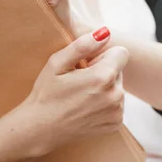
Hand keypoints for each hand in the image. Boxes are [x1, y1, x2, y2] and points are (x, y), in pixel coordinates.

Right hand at [20, 27, 127, 152]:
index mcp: (103, 77)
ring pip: (118, 86)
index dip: (102, 56)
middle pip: (119, 70)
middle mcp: (116, 96)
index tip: (86, 65)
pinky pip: (116, 103)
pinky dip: (104, 103)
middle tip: (79, 81)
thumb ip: (83, 45)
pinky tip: (85, 107)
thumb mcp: (57, 63)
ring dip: (104, 87)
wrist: (40, 129)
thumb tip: (105, 33)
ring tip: (80, 95)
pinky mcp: (115, 124)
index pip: (121, 53)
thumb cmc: (46, 94)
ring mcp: (117, 112)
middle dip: (103, 71)